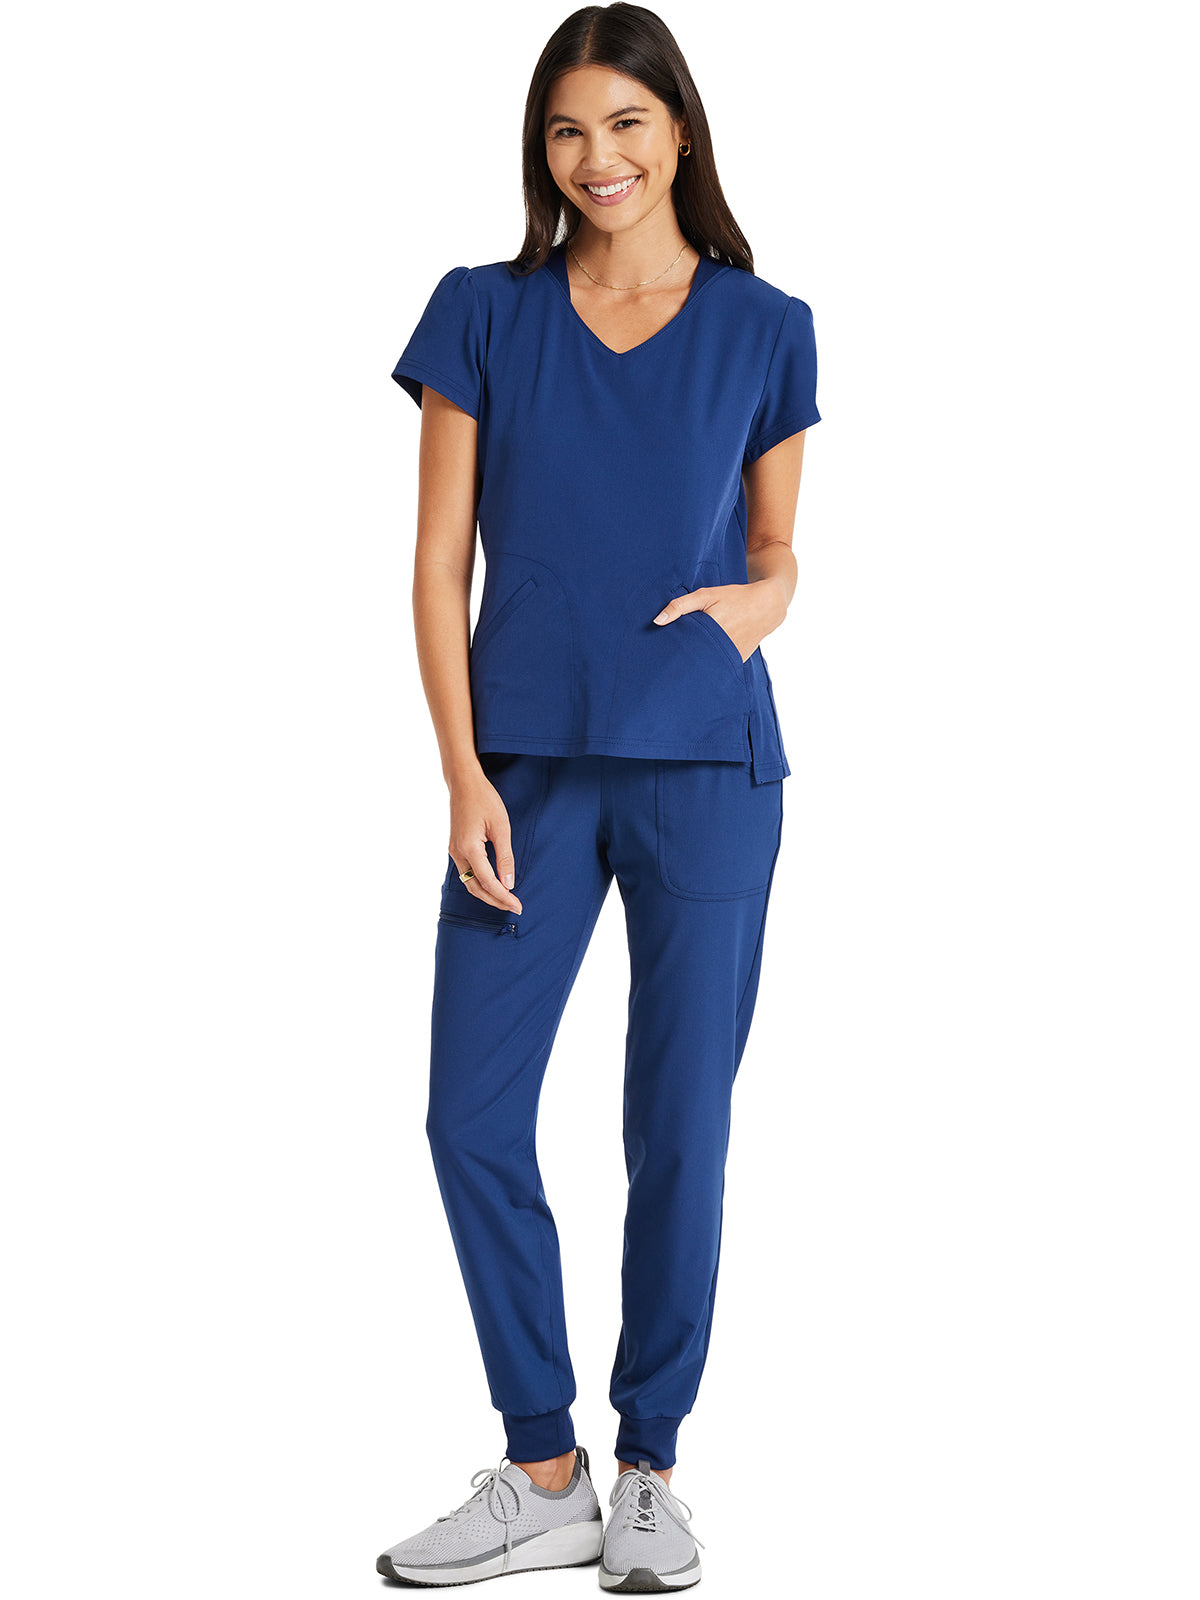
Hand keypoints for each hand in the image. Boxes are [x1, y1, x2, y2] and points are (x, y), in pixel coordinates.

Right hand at [446, 767, 523, 913]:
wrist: (463, 783)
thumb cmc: (484, 799)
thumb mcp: (501, 827)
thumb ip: (505, 857)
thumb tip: (509, 883)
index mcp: (468, 848)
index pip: (487, 882)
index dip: (503, 897)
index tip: (518, 906)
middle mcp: (457, 853)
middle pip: (475, 888)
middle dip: (495, 901)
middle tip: (514, 908)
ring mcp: (454, 851)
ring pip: (469, 882)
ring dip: (487, 894)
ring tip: (506, 900)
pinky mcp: (455, 847)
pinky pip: (467, 872)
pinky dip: (480, 883)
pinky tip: (493, 885)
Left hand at [652, 578, 786, 661]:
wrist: (766, 606)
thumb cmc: (733, 597)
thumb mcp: (706, 595)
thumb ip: (680, 606)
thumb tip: (657, 621)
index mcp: (711, 628)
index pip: (684, 647)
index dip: (672, 652)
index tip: (659, 657)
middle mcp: (722, 645)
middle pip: (694, 660)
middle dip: (681, 662)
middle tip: (667, 666)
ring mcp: (731, 655)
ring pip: (707, 665)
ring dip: (696, 664)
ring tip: (683, 667)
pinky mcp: (738, 660)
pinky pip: (720, 665)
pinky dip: (711, 664)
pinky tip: (703, 662)